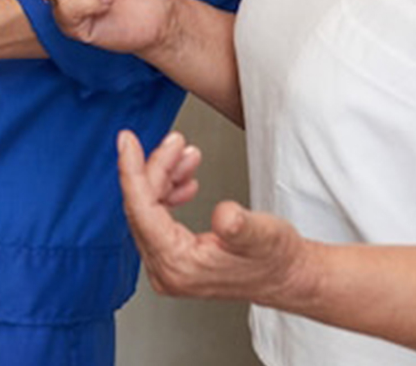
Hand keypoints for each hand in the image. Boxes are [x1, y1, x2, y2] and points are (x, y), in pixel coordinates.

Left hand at [118, 129, 319, 306]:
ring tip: (186, 155)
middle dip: (157, 168)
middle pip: (143, 206)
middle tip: (176, 141)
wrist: (288, 277)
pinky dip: (168, 191)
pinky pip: (157, 216)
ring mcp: (168, 266)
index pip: (141, 210)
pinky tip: (185, 178)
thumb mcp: (264, 235)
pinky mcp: (174, 258)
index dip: (132, 170)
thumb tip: (224, 216)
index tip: (126, 139)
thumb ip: (242, 226)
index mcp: (179, 265)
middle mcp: (167, 270)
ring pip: (148, 208)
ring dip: (164, 176)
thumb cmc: (277, 258)